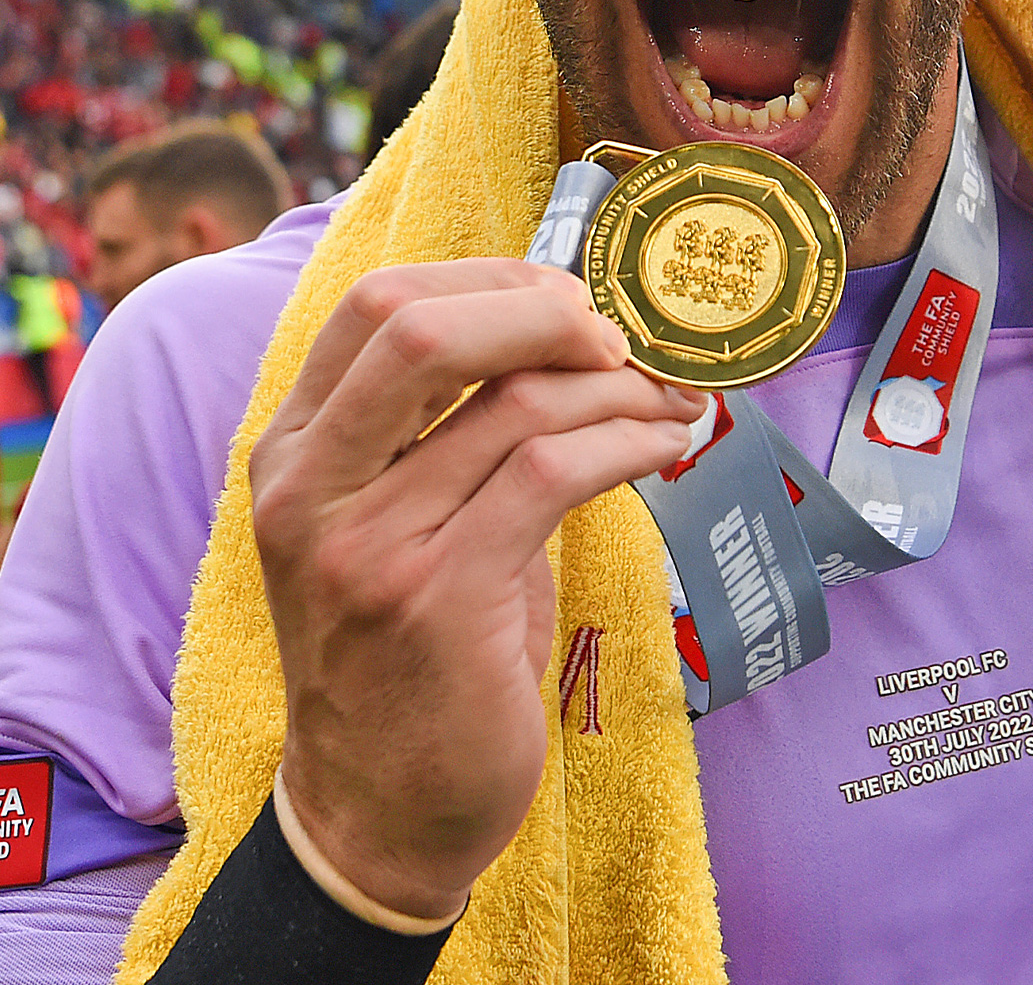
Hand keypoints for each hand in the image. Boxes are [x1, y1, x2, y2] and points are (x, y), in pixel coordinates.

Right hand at [249, 259, 704, 921]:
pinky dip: (629, 443)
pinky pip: (554, 473)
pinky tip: (667, 449)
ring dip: (620, 388)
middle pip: (421, 327)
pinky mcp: (437, 598)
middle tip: (626, 337)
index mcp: (294, 450)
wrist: (379, 815)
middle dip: (545, 309)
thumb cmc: (412, 651)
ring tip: (675, 399)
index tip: (573, 299)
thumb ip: (446, 427)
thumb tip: (567, 326)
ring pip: (514, 403)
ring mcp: (364, 545)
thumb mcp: (397, 521)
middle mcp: (309, 487)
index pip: (378, 305)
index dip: (491, 279)